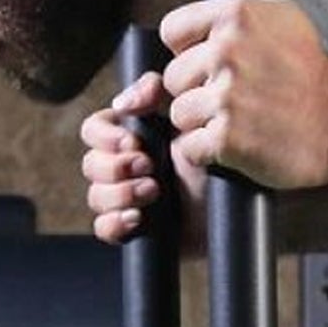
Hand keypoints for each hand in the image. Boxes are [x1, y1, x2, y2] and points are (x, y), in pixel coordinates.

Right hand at [79, 68, 206, 246]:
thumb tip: (122, 102)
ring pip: (95, 197)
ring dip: (121, 193)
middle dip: (116, 167)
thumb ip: (156, 96)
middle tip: (149, 167)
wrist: (237, 206)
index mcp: (133, 138)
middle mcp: (125, 168)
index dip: (104, 136)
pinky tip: (139, 218)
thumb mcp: (191, 120)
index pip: (94, 129)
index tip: (132, 142)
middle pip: (90, 164)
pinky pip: (103, 228)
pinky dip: (115, 223)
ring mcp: (127, 200)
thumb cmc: (218, 160)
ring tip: (154, 192)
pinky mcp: (133, 231)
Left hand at [154, 0, 327, 190]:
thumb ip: (229, 21)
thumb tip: (181, 37)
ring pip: (178, 113)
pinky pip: (188, 146)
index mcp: (237, 16)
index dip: (187, 50)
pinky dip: (206, 151)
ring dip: (200, 123)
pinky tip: (236, 142)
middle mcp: (228, 51)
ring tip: (238, 119)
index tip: (211, 63)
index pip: (173, 29)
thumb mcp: (279, 21)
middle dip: (194, 90)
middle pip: (172, 76)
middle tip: (233, 97)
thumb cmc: (309, 73)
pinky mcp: (226, 136)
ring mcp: (226, 95)